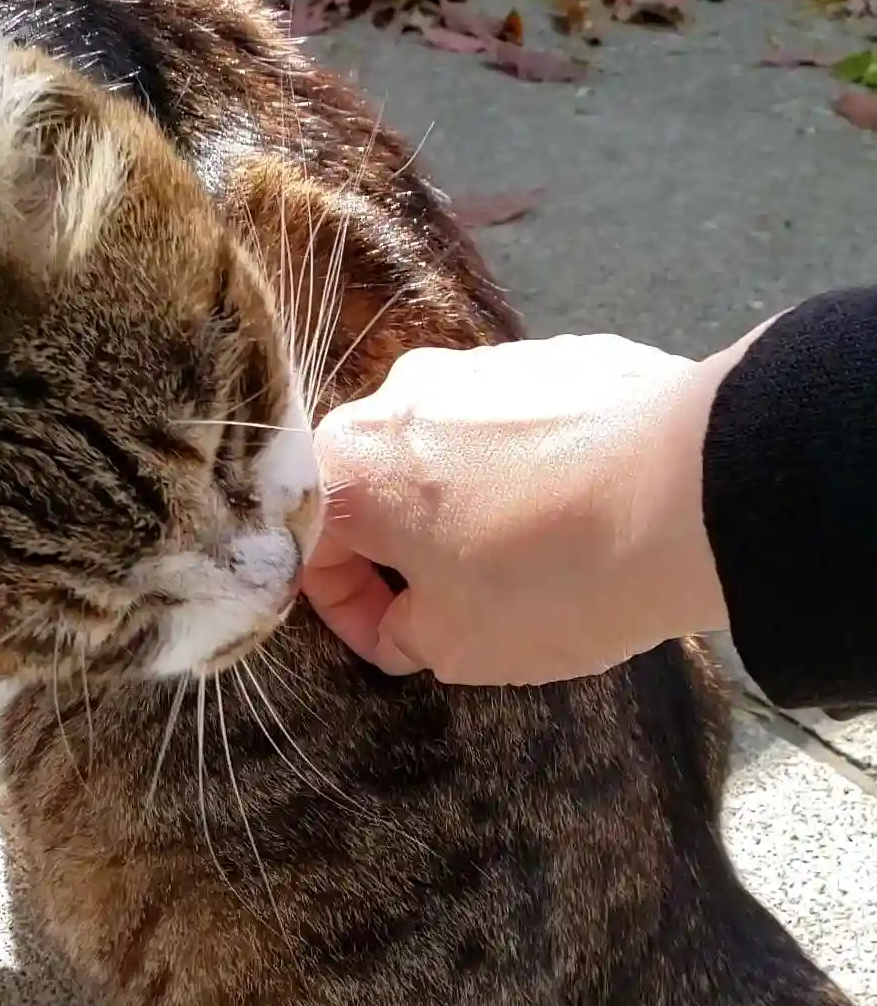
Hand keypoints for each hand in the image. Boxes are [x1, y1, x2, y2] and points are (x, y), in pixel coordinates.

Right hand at [304, 333, 739, 684]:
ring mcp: (484, 365)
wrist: (697, 490)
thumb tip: (406, 621)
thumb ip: (404, 635)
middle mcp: (403, 393)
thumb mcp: (456, 646)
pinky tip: (579, 520)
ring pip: (447, 454)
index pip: (307, 548)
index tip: (399, 648)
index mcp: (350, 464)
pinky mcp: (559, 356)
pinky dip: (527, 477)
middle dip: (404, 554)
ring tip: (532, 567)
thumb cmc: (553, 577)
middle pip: (373, 487)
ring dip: (465, 513)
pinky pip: (516, 428)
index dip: (347, 614)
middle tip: (458, 611)